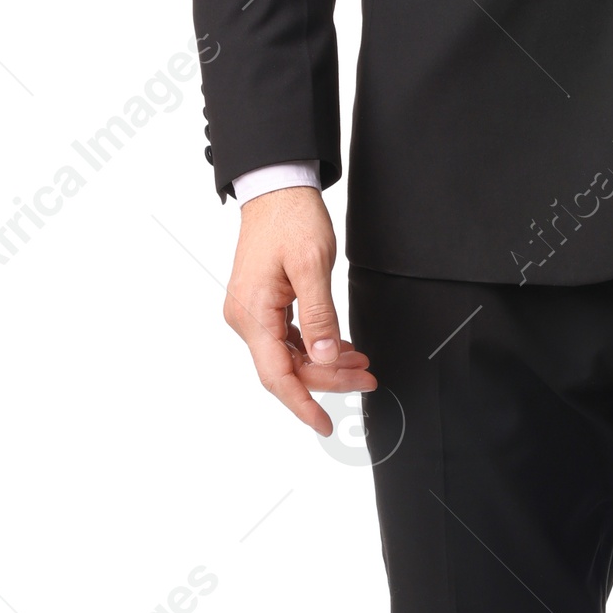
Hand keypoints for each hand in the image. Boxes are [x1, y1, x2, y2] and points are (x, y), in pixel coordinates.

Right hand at [224, 186, 376, 436]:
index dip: (302, 404)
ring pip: (290, 356)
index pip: (277, 375)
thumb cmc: (290, 219)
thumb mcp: (312, 265)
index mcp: (252, 313)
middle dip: (327, 380)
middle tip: (367, 378)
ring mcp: (253, 312)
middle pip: (287, 368)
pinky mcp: (263, 305)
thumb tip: (324, 357)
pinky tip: (341, 348)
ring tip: (362, 364)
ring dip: (325, 364)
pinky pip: (289, 338)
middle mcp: (245, 318)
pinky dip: (316, 347)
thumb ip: (319, 315)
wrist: (276, 188)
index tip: (323, 424)